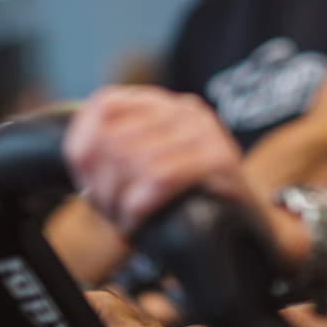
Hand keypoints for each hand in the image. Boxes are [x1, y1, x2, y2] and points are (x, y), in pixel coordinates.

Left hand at [65, 85, 246, 232]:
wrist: (247, 220)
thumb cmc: (188, 197)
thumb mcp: (149, 165)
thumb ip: (116, 150)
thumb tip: (78, 156)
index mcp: (163, 104)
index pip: (105, 105)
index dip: (83, 146)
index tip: (84, 182)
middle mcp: (184, 110)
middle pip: (114, 139)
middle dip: (100, 185)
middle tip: (107, 212)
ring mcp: (204, 132)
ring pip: (133, 159)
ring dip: (118, 202)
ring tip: (123, 221)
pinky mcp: (219, 160)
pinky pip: (161, 178)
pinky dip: (138, 206)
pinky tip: (137, 223)